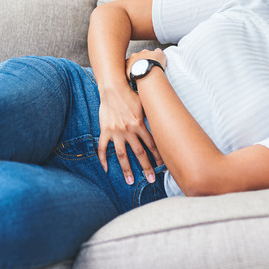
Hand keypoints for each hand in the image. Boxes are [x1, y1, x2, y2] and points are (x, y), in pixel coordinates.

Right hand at [97, 50, 164, 184]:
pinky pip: (103, 147)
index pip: (152, 144)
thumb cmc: (131, 93)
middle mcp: (129, 130)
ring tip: (130, 181)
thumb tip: (165, 122)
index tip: (163, 167)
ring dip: (126, 169)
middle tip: (151, 180)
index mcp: (140, 125)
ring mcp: (116, 132)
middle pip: (139, 153)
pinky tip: (105, 169)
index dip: (158, 156)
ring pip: (122, 155)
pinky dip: (103, 159)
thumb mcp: (145, 103)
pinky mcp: (105, 130)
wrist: (113, 87)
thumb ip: (152, 115)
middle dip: (146, 168)